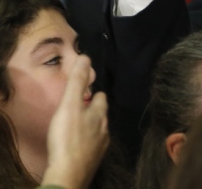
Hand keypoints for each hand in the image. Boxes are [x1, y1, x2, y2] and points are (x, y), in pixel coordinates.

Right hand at [41, 55, 108, 188]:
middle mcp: (105, 128)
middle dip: (94, 109)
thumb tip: (86, 57)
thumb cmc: (68, 138)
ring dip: (91, 126)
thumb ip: (77, 83)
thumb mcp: (69, 105)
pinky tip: (79, 145)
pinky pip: (93, 146)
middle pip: (102, 114)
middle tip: (80, 108)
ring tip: (79, 126)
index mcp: (100, 113)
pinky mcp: (94, 160)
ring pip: (99, 130)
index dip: (94, 93)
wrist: (69, 173)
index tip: (87, 92)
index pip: (102, 97)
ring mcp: (101, 146)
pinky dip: (87, 142)